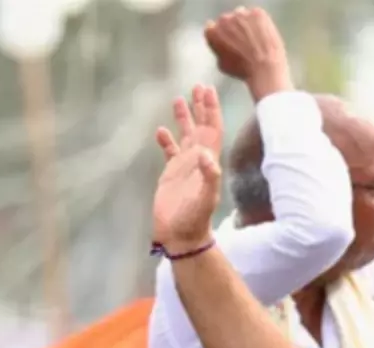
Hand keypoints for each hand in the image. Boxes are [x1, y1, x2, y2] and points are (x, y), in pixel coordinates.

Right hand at [153, 85, 223, 251]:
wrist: (182, 235)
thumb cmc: (194, 218)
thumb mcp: (204, 198)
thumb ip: (208, 177)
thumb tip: (207, 156)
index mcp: (208, 161)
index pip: (212, 129)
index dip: (211, 110)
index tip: (207, 90)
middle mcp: (198, 160)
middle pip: (201, 127)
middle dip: (200, 107)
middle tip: (198, 85)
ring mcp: (185, 166)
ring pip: (185, 136)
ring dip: (184, 119)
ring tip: (179, 99)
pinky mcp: (171, 174)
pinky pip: (170, 152)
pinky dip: (166, 140)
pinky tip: (161, 130)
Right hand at [204, 7, 290, 98]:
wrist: (265, 68)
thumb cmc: (243, 71)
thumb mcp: (223, 65)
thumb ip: (219, 50)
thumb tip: (221, 46)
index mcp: (211, 32)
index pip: (213, 27)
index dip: (223, 36)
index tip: (231, 43)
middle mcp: (223, 19)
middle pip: (228, 20)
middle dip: (235, 29)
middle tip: (246, 44)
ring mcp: (240, 14)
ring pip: (242, 16)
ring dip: (246, 24)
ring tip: (255, 42)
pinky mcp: (256, 13)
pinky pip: (257, 16)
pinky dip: (261, 24)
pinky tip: (264, 38)